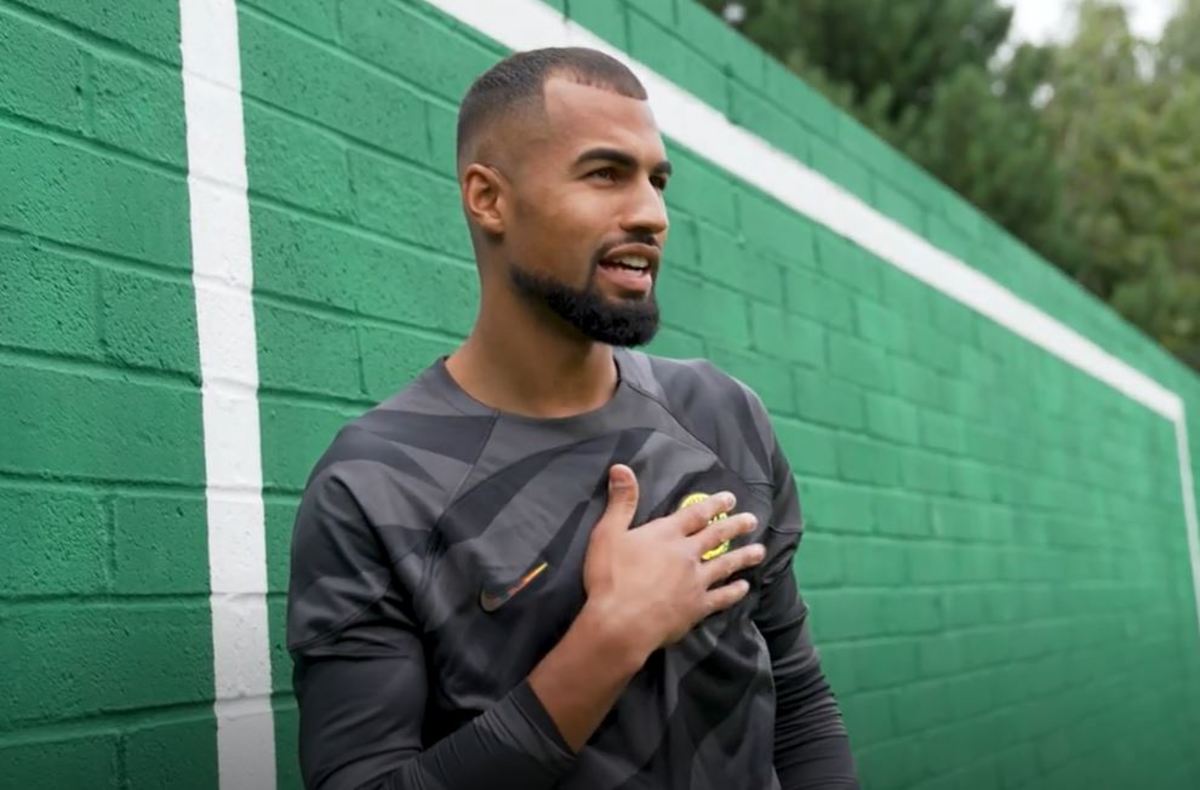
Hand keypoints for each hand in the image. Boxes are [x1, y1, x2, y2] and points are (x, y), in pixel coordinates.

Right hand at [582, 463, 765, 658]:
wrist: (621, 623)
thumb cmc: (610, 577)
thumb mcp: (607, 533)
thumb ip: (621, 501)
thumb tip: (622, 467)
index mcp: (666, 534)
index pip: (694, 514)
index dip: (713, 504)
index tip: (730, 498)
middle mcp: (686, 554)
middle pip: (716, 536)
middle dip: (735, 526)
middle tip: (752, 520)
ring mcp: (695, 581)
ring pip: (725, 565)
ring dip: (743, 556)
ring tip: (760, 551)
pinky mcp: (698, 607)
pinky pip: (722, 597)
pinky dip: (734, 591)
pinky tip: (744, 587)